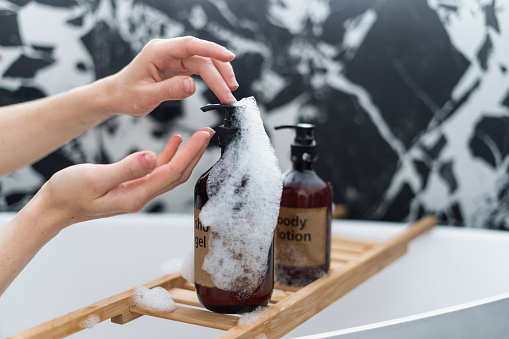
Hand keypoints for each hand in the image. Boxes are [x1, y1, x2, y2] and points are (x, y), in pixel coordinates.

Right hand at [35, 128, 213, 227]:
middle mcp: (141, 196)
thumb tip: (150, 156)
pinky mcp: (132, 185)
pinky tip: (173, 142)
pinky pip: (157, 171)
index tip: (202, 136)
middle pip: (177, 174)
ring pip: (170, 172)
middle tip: (208, 133)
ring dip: (185, 154)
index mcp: (136, 196)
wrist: (54, 207)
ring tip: (197, 135)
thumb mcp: (94, 179)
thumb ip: (125, 169)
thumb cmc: (68, 194)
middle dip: (195, 154)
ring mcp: (138, 191)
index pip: (172, 173)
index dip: (190, 154)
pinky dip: (168, 155)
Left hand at [108, 36, 238, 116]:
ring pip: (204, 62)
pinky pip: (200, 69)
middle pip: (201, 57)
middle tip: (230, 94)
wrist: (118, 95)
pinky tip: (221, 88)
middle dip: (219, 74)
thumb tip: (192, 86)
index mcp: (158, 52)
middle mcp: (168, 51)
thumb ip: (169, 90)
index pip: (189, 45)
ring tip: (229, 93)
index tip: (229, 56)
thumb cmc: (127, 94)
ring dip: (219, 77)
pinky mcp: (179, 67)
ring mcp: (174, 58)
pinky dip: (212, 79)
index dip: (211, 49)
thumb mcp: (146, 96)